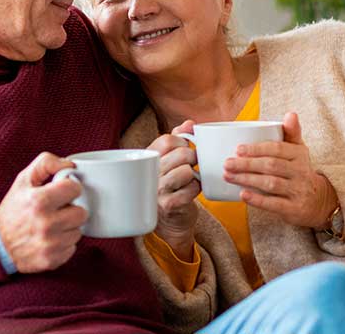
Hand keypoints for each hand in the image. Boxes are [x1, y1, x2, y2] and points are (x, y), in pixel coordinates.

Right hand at [0, 152, 88, 273]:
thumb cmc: (13, 209)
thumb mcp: (23, 180)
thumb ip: (46, 164)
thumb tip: (70, 165)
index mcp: (39, 201)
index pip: (75, 189)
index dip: (70, 188)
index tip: (63, 191)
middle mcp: (46, 224)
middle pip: (82, 213)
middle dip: (71, 210)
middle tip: (58, 210)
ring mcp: (50, 244)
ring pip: (78, 232)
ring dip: (68, 228)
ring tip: (52, 225)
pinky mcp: (52, 260)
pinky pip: (72, 248)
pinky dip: (64, 243)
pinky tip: (51, 239)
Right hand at [147, 120, 200, 259]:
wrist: (169, 221)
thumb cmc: (171, 184)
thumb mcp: (169, 159)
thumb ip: (178, 138)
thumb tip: (190, 123)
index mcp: (147, 158)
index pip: (167, 139)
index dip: (183, 141)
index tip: (186, 148)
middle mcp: (149, 174)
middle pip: (181, 154)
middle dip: (193, 157)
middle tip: (193, 164)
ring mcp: (158, 190)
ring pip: (186, 171)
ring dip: (194, 174)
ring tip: (190, 178)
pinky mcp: (169, 205)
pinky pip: (192, 189)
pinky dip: (196, 189)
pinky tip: (191, 191)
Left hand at [223, 112, 338, 228]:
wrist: (320, 201)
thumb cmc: (299, 170)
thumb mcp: (299, 151)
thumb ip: (292, 132)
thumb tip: (290, 113)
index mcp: (299, 154)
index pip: (277, 149)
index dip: (257, 149)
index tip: (238, 149)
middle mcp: (301, 172)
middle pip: (271, 166)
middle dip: (247, 164)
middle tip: (227, 163)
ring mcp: (299, 191)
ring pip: (271, 184)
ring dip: (247, 180)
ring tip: (228, 176)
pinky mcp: (295, 209)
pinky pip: (274, 204)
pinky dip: (257, 200)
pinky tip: (243, 195)